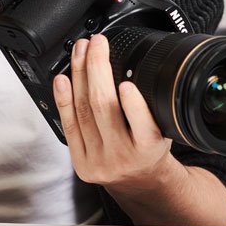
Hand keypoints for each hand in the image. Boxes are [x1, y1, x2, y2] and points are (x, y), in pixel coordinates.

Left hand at [53, 34, 172, 193]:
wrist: (139, 182)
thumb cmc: (150, 150)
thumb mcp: (162, 129)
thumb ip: (151, 105)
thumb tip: (136, 65)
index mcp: (149, 148)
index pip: (143, 125)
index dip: (133, 105)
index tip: (128, 84)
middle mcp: (123, 156)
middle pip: (104, 108)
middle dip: (97, 68)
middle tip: (97, 44)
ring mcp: (98, 160)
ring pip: (83, 110)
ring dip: (79, 74)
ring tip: (80, 51)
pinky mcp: (80, 161)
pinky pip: (68, 125)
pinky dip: (63, 98)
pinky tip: (62, 79)